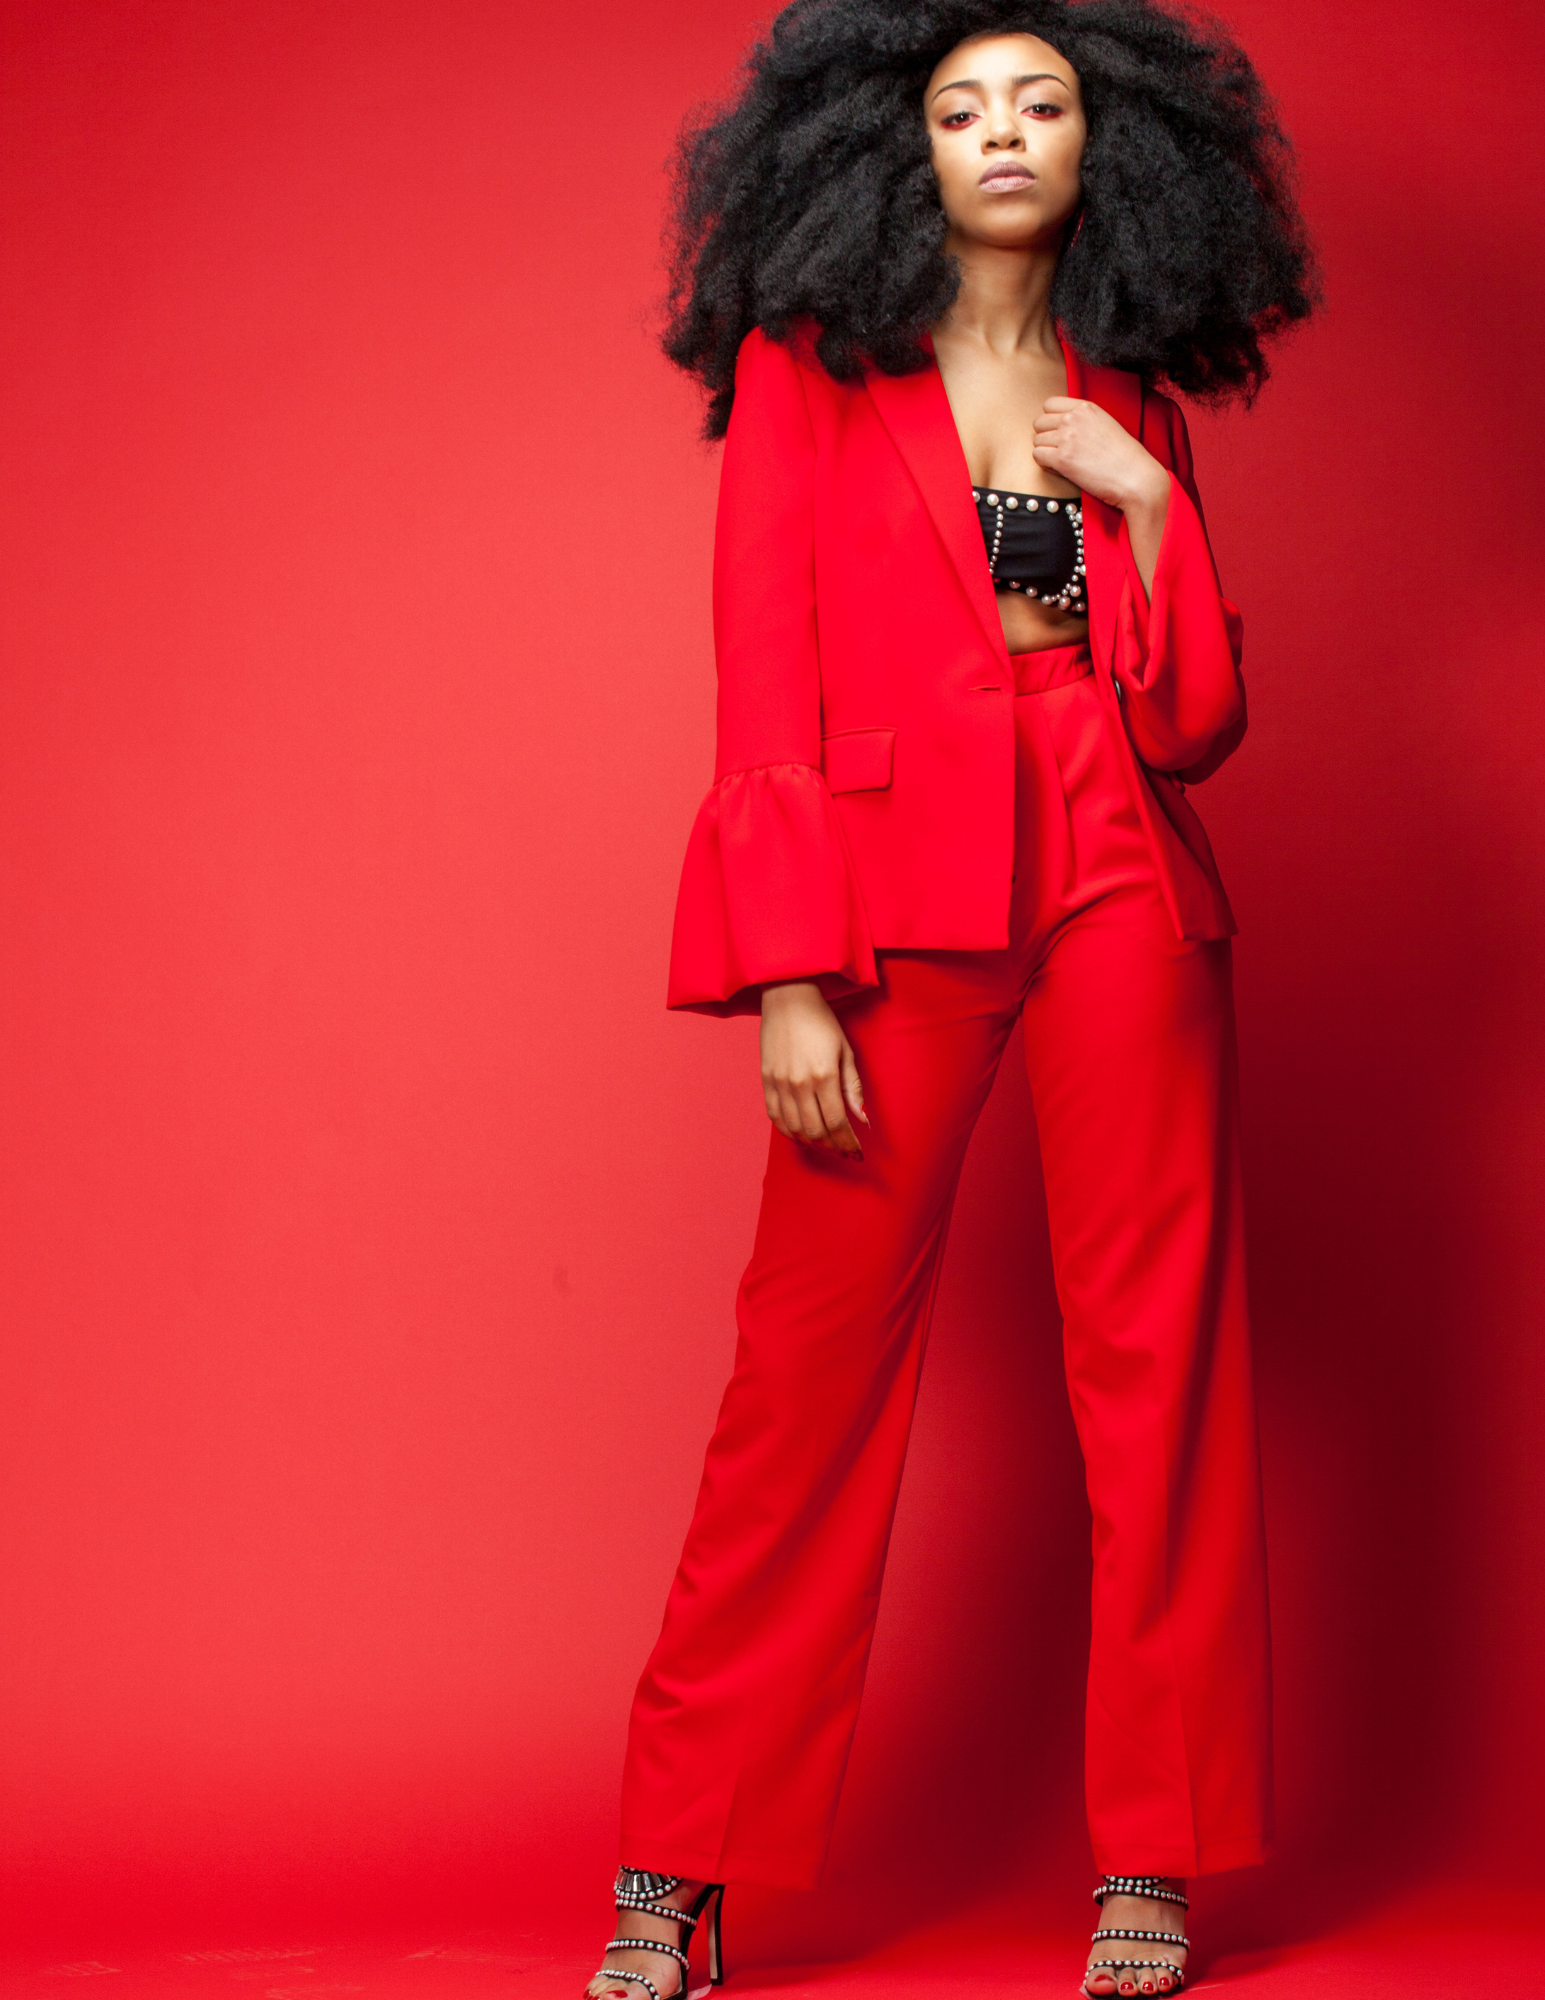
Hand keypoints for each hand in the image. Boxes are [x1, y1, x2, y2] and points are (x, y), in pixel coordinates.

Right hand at [760, 982, 867, 1156]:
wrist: (788, 999)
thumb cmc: (821, 1021)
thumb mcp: (846, 1051)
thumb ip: (853, 1087)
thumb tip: (861, 1118)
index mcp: (824, 1075)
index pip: (838, 1122)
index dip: (848, 1142)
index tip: (856, 1151)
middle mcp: (800, 1084)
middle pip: (816, 1130)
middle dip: (832, 1146)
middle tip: (842, 1151)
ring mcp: (780, 1083)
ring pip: (794, 1128)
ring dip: (811, 1142)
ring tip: (824, 1144)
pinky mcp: (766, 1080)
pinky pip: (775, 1116)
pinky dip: (788, 1131)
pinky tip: (800, 1133)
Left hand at [1033, 397, 1169, 594]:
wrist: (1136, 478)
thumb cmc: (1125, 457)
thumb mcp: (1106, 425)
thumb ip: (1084, 420)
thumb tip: (1061, 424)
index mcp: (1086, 407)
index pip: (1049, 404)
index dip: (1050, 421)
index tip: (1060, 434)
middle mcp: (1074, 418)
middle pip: (1039, 423)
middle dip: (1046, 438)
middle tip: (1062, 452)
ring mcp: (1067, 437)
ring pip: (1037, 441)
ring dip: (1046, 454)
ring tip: (1066, 463)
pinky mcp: (1062, 458)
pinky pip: (1037, 457)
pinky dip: (1046, 466)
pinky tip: (1063, 471)